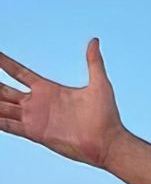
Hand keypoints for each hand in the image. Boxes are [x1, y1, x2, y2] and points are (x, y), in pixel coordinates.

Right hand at [0, 39, 123, 166]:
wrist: (108, 142)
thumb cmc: (106, 116)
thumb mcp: (99, 84)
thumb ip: (94, 62)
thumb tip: (94, 41)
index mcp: (48, 89)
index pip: (19, 72)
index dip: (4, 62)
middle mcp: (37, 103)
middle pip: (5, 90)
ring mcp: (34, 119)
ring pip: (2, 107)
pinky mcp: (35, 133)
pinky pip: (9, 126)